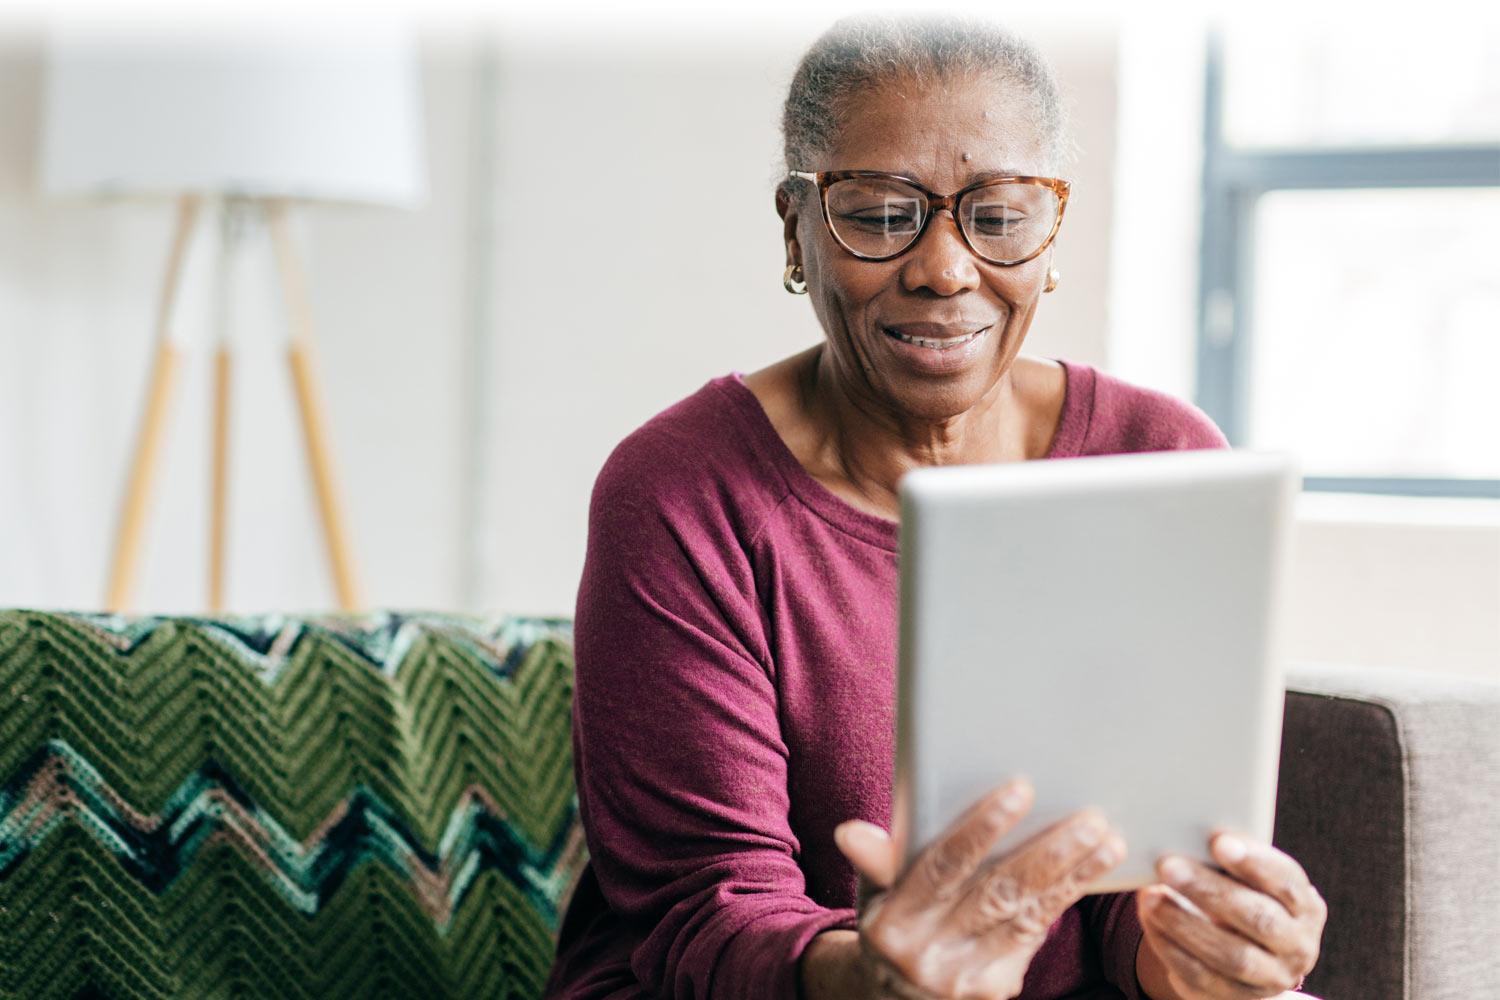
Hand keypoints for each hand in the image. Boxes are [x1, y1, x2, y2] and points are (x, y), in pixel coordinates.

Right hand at [834, 778, 1125, 999]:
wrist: (892, 998)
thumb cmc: (890, 921)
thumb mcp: (872, 893)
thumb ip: (875, 860)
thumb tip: (850, 832)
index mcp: (893, 921)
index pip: (943, 867)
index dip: (982, 828)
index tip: (1020, 789)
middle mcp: (929, 953)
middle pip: (996, 893)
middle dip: (1046, 853)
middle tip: (1087, 816)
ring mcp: (966, 976)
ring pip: (1025, 915)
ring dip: (1070, 875)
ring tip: (1104, 838)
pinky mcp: (997, 987)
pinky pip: (1036, 935)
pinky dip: (1065, 898)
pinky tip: (1093, 868)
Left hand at [1136, 832, 1325, 998]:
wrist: (1245, 948)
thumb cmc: (1243, 895)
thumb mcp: (1247, 878)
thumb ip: (1230, 860)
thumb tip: (1187, 831)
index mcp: (1306, 907)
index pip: (1286, 883)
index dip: (1254, 863)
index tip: (1217, 841)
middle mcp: (1298, 946)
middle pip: (1259, 919)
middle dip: (1210, 891)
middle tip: (1168, 865)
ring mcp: (1271, 978)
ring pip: (1231, 955)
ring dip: (1184, 923)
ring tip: (1149, 895)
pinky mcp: (1238, 999)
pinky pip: (1202, 977)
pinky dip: (1171, 947)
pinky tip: (1150, 921)